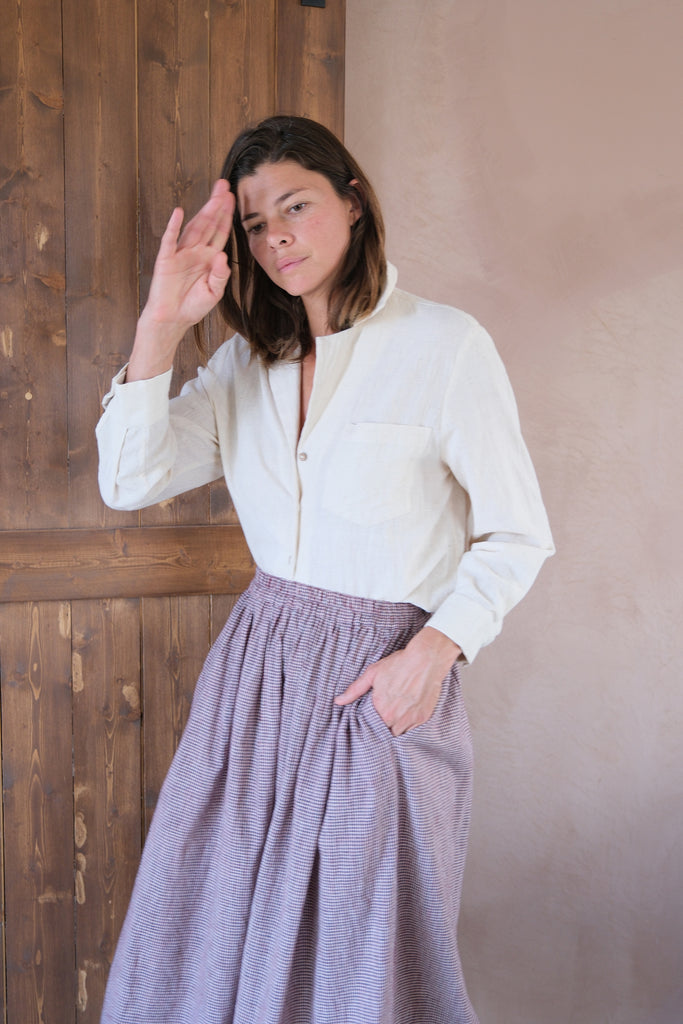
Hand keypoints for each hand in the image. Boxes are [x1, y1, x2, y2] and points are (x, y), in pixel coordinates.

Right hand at [127, 180, 235, 380]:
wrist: (173, 320)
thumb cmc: (193, 306)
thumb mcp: (214, 293)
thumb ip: (220, 275)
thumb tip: (221, 256)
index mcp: (209, 258)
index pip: (220, 233)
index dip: (227, 216)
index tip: (234, 198)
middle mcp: (196, 252)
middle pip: (208, 224)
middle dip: (217, 205)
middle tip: (225, 186)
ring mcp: (181, 253)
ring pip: (194, 227)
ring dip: (203, 211)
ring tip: (213, 194)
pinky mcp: (166, 260)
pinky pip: (170, 241)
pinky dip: (174, 227)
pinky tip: (179, 213)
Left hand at [334, 627, 461, 735]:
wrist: (426, 659)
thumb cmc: (399, 664)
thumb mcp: (373, 673)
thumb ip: (355, 690)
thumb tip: (338, 701)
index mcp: (381, 709)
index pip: (370, 728)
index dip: (369, 726)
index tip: (369, 721)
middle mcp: (395, 718)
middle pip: (384, 733)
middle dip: (381, 728)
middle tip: (380, 719)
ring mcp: (411, 719)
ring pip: (398, 734)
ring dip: (394, 728)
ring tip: (392, 718)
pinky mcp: (423, 718)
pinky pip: (412, 730)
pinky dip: (407, 725)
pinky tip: (405, 715)